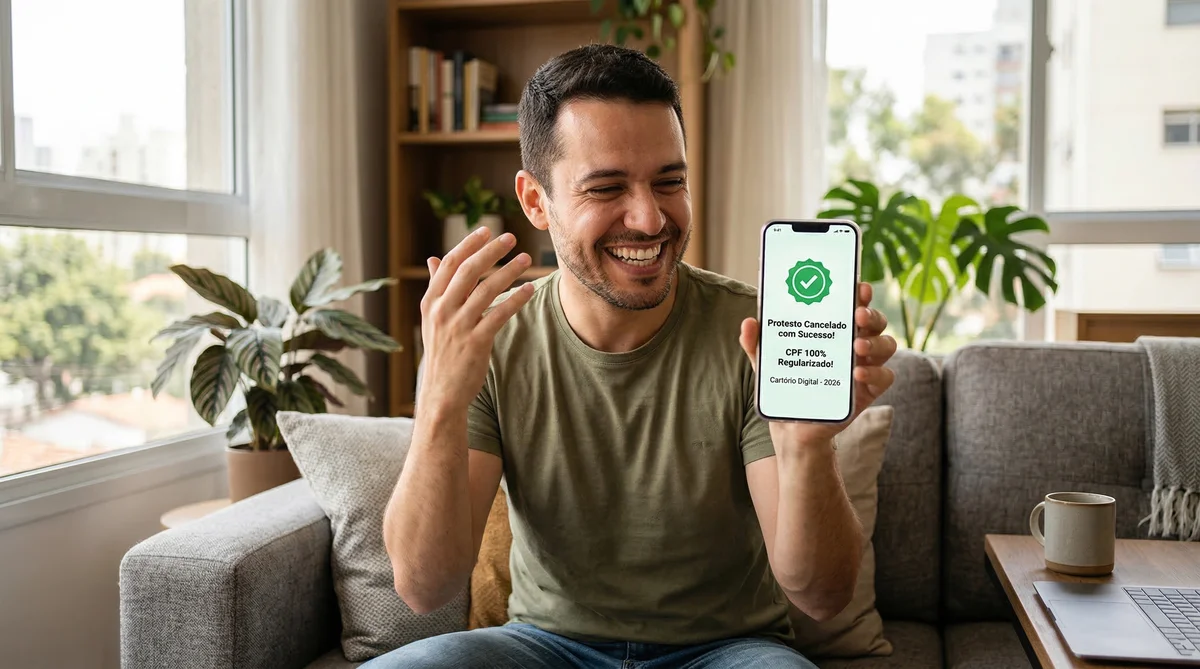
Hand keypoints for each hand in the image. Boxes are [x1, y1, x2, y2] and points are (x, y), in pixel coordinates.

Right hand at [418, 227, 534, 415]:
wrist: (442, 393)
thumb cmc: (442, 353)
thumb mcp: (432, 319)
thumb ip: (436, 288)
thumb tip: (432, 258)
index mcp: (431, 302)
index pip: (449, 264)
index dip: (469, 244)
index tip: (487, 231)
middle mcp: (442, 311)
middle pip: (468, 271)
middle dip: (491, 251)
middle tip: (511, 237)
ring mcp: (458, 327)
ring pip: (486, 289)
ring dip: (509, 271)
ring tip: (526, 259)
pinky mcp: (475, 342)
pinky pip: (499, 314)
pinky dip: (515, 299)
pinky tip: (528, 289)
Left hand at [738, 282, 896, 446]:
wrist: (791, 427)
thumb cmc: (784, 385)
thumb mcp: (766, 362)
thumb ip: (756, 344)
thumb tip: (749, 323)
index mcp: (835, 330)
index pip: (854, 305)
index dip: (860, 294)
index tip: (858, 287)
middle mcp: (854, 344)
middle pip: (876, 322)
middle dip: (872, 314)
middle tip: (858, 316)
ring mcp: (864, 367)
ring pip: (887, 345)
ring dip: (876, 343)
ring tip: (857, 347)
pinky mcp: (868, 391)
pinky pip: (885, 377)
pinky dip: (875, 373)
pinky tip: (857, 374)